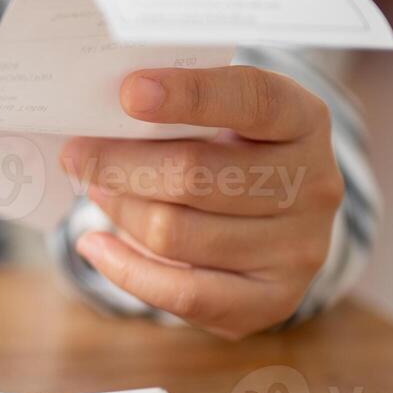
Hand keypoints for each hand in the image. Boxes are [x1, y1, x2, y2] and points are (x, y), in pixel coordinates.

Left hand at [59, 66, 344, 339]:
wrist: (278, 220)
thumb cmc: (231, 153)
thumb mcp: (222, 117)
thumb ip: (176, 112)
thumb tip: (98, 119)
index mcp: (305, 119)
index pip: (252, 100)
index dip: (189, 94)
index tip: (129, 91)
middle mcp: (316, 184)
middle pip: (196, 175)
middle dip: (120, 164)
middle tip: (77, 154)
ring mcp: (299, 248)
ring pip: (176, 233)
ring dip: (119, 210)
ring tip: (96, 191)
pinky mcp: (274, 300)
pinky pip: (181, 292)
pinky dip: (124, 268)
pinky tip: (94, 245)